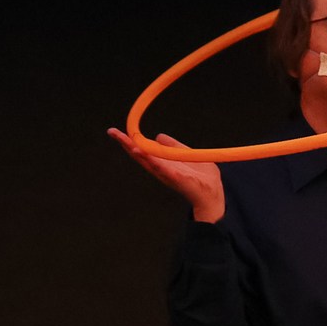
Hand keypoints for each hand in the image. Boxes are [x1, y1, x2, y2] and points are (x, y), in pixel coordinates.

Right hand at [108, 125, 225, 224]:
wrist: (214, 194)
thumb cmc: (201, 177)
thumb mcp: (186, 154)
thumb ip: (173, 146)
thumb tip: (158, 136)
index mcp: (161, 163)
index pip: (142, 150)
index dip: (129, 141)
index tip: (115, 131)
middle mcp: (161, 169)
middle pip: (140, 155)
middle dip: (126, 144)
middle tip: (112, 132)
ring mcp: (168, 175)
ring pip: (149, 162)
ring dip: (138, 153)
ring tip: (127, 143)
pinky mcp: (178, 179)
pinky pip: (164, 169)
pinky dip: (154, 162)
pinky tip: (146, 155)